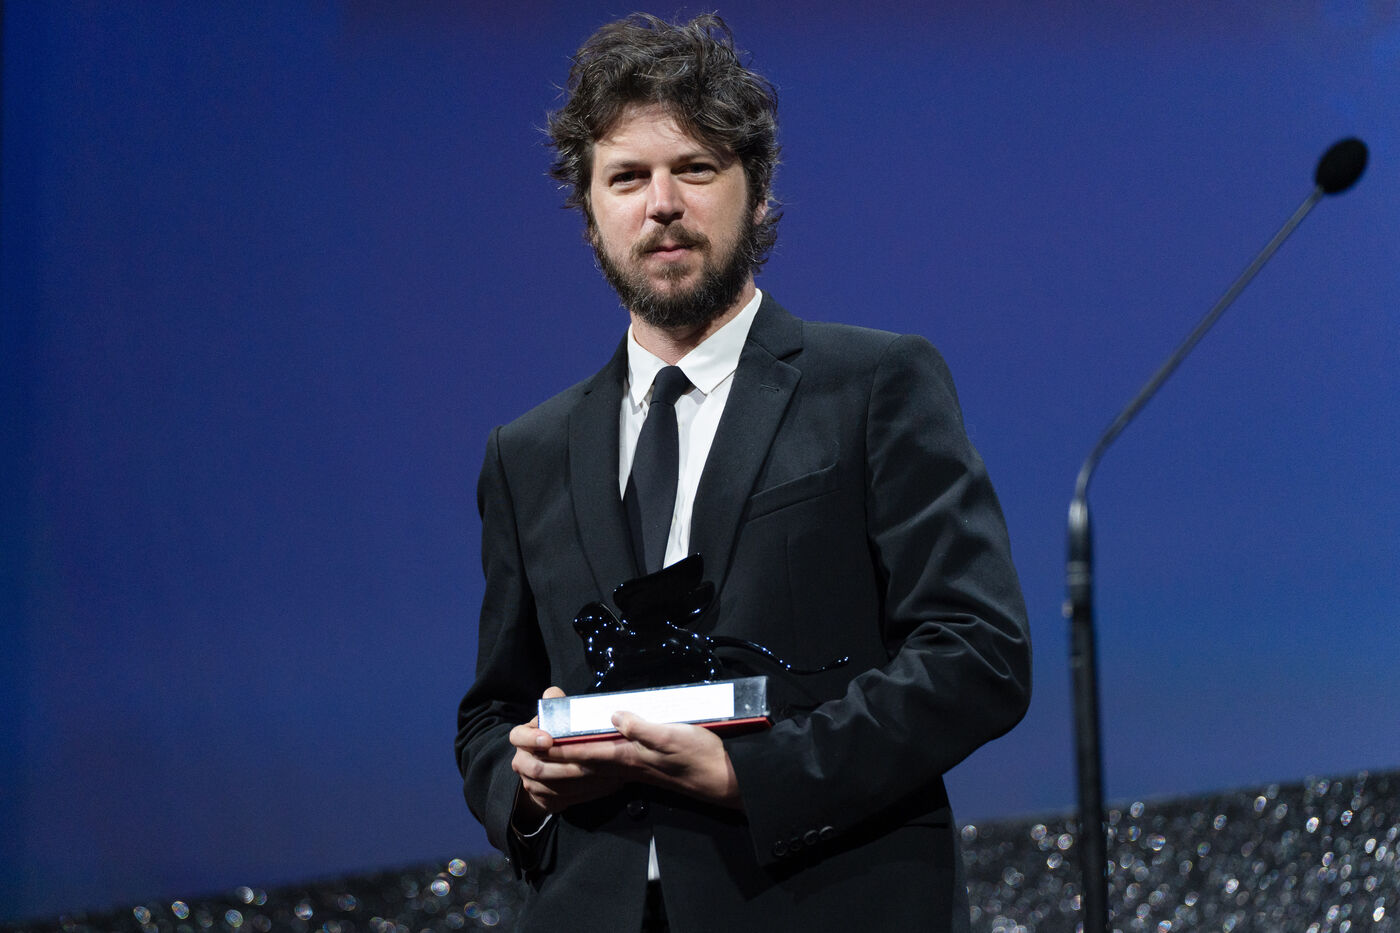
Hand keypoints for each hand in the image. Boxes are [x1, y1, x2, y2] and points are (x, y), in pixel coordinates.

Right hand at [509, 686, 622, 820]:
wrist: (548, 765)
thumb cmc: (554, 733)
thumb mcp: (553, 717)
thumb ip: (554, 705)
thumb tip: (554, 693)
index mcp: (522, 738)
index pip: (517, 737)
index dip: (531, 739)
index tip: (549, 740)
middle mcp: (522, 762)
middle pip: (537, 769)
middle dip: (566, 767)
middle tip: (591, 764)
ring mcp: (530, 783)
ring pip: (553, 787)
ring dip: (581, 783)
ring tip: (608, 776)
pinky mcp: (543, 799)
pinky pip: (564, 800)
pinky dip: (587, 794)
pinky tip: (608, 786)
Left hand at [551, 710, 741, 808]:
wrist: (724, 779)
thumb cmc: (701, 755)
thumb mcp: (673, 735)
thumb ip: (643, 728)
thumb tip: (615, 716)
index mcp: (630, 756)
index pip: (586, 752)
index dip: (560, 748)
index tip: (536, 744)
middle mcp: (627, 766)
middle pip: (582, 767)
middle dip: (553, 765)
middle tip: (525, 763)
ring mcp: (635, 770)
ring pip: (591, 772)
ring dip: (565, 770)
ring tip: (542, 769)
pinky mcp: (645, 770)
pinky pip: (607, 772)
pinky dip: (589, 771)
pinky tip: (584, 770)